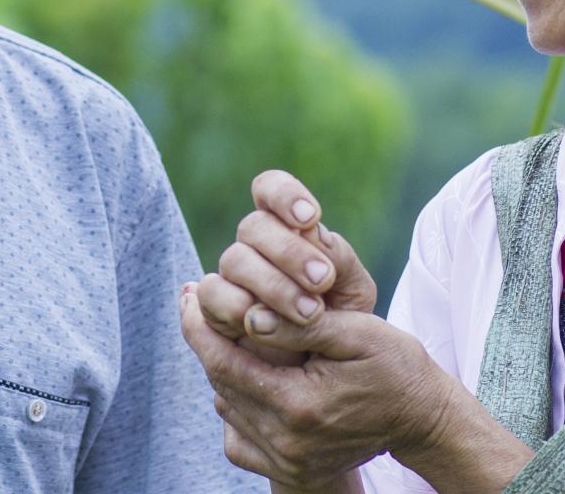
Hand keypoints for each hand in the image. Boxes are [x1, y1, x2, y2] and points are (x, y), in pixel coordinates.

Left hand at [181, 288, 475, 488]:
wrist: (422, 418)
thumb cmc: (396, 366)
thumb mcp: (359, 333)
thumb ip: (303, 325)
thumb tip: (250, 315)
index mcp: (300, 405)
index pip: (225, 363)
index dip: (199, 326)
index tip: (187, 292)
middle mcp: (286, 441)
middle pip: (220, 383)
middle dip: (206, 340)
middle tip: (196, 301)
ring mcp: (286, 461)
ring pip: (227, 406)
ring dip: (221, 368)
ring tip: (224, 332)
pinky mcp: (288, 469)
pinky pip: (238, 434)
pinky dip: (235, 401)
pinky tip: (249, 374)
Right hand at [196, 170, 377, 359]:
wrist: (323, 373)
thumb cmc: (342, 322)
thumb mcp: (353, 292)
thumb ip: (340, 261)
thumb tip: (315, 235)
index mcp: (286, 229)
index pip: (270, 191)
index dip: (284, 195)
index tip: (310, 217)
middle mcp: (254, 248)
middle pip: (253, 227)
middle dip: (289, 251)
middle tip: (323, 279)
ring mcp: (231, 278)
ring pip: (233, 260)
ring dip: (271, 284)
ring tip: (310, 312)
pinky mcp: (214, 311)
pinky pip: (211, 297)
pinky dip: (236, 307)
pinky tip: (260, 321)